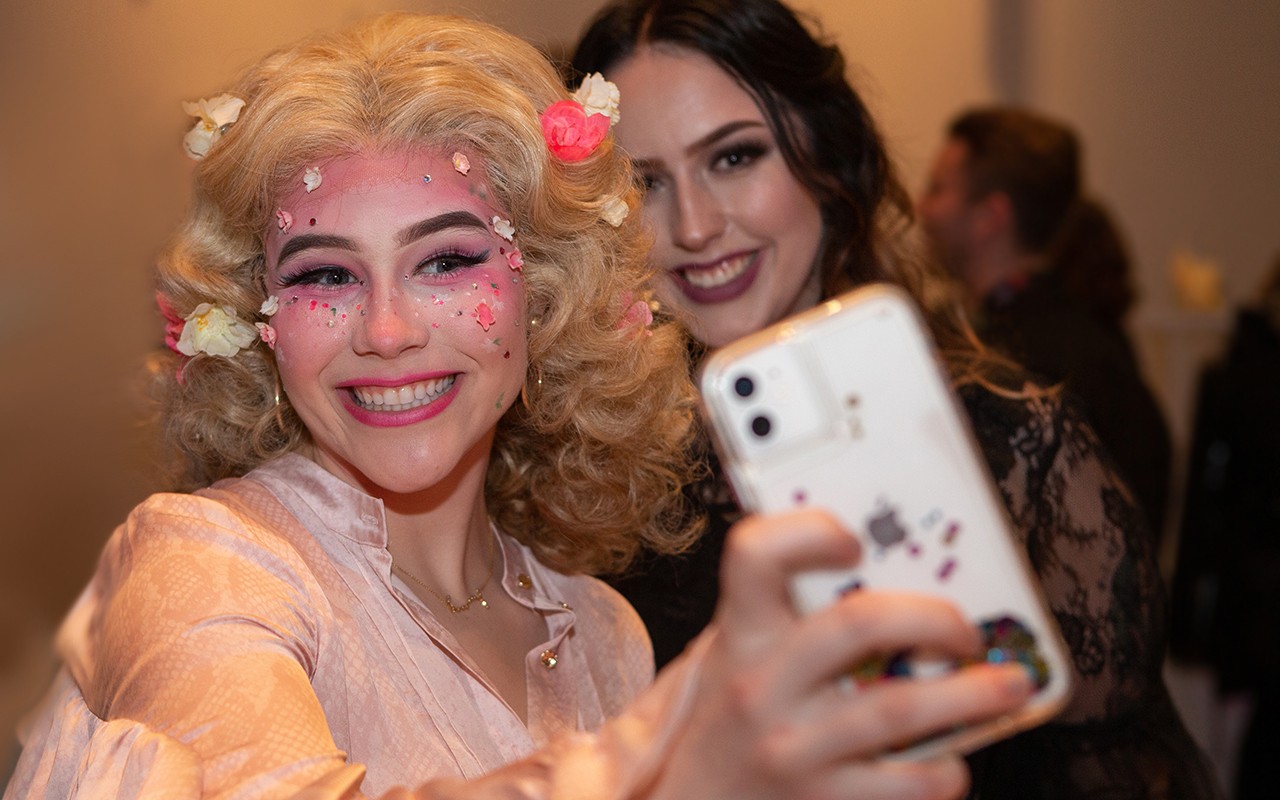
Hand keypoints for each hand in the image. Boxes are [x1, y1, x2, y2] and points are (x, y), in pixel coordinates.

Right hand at [648, 509, 1034, 799]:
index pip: (755, 555)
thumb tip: (885, 571)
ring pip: (901, 708)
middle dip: (935, 618)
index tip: (856, 538)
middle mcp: (761, 685)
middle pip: (860, 623)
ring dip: (972, 695)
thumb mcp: (736, 654)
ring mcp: (791, 745)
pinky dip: (945, 770)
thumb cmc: (727, 720)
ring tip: (1009, 685)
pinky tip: (955, 757)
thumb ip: (786, 615)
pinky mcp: (819, 799)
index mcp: (741, 634)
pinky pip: (905, 783)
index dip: (809, 532)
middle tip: (968, 629)